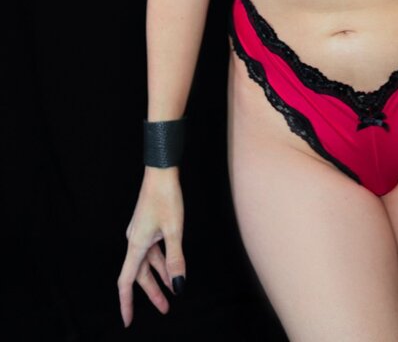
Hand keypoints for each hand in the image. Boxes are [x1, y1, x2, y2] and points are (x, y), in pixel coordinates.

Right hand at [117, 168, 185, 327]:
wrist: (161, 170)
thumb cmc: (166, 197)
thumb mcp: (174, 231)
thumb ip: (175, 259)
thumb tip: (177, 285)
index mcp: (136, 245)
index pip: (127, 281)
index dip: (126, 303)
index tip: (127, 321)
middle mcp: (135, 241)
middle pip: (140, 274)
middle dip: (152, 293)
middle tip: (165, 309)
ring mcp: (141, 233)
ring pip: (148, 262)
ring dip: (159, 277)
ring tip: (173, 292)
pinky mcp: (148, 226)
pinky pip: (153, 250)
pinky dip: (162, 261)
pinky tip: (172, 267)